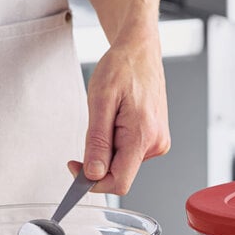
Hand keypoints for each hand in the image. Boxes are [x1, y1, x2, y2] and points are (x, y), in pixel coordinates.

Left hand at [69, 29, 170, 194]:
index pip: (119, 182)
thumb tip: (93, 173)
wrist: (140, 51)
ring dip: (108, 149)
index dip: (94, 182)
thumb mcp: (100, 101)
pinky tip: (119, 121)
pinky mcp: (156, 139)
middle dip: (99, 161)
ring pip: (124, 164)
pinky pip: (130, 153)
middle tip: (90, 132)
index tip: (76, 169)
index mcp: (144, 136)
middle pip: (120, 174)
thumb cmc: (122, 68)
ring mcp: (158, 143)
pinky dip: (117, 144)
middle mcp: (156, 144)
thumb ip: (97, 141)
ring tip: (110, 118)